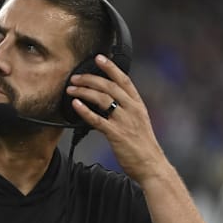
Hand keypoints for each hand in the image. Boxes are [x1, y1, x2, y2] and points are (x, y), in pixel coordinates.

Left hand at [67, 54, 166, 183]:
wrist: (151, 165)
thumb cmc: (143, 145)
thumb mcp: (139, 122)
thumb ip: (127, 109)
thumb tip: (111, 101)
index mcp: (138, 105)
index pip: (124, 80)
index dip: (111, 67)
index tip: (99, 58)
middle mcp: (132, 109)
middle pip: (109, 86)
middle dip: (90, 78)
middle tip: (75, 77)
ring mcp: (124, 121)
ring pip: (102, 99)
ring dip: (84, 91)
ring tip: (71, 89)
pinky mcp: (116, 134)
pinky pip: (97, 119)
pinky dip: (84, 110)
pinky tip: (75, 104)